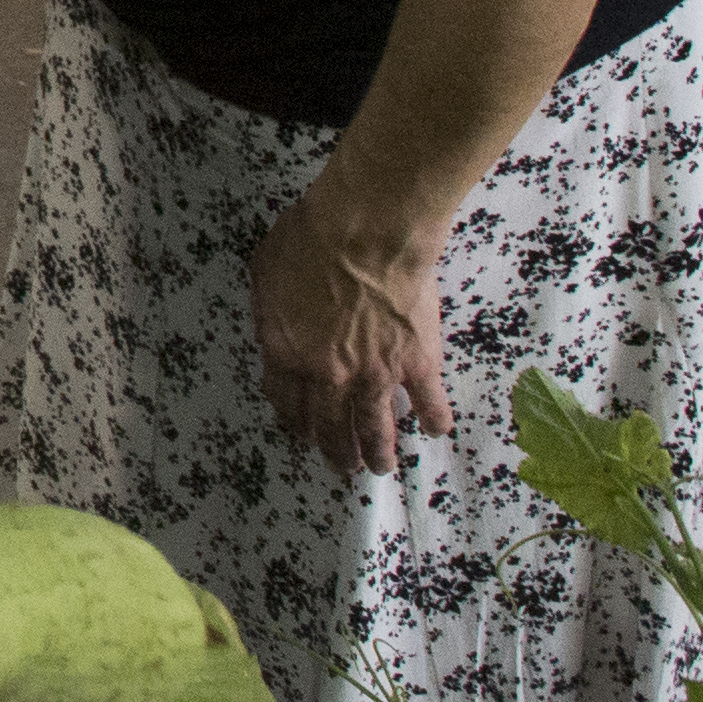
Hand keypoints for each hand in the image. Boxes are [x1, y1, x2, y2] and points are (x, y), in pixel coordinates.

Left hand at [247, 187, 449, 475]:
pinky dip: (435, 418)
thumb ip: (270, 313)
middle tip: (344, 468)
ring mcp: (375, 373)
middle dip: (336, 451)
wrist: (364, 233)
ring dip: (378, 450)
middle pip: (330, 423)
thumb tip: (274, 334)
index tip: (299, 434)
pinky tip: (437, 431)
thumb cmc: (308, 241)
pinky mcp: (417, 363)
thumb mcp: (265, 275)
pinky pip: (429, 401)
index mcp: (287, 352)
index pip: (286, 398)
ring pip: (375, 425)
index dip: (293, 419)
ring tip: (381, 468)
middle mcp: (329, 374)